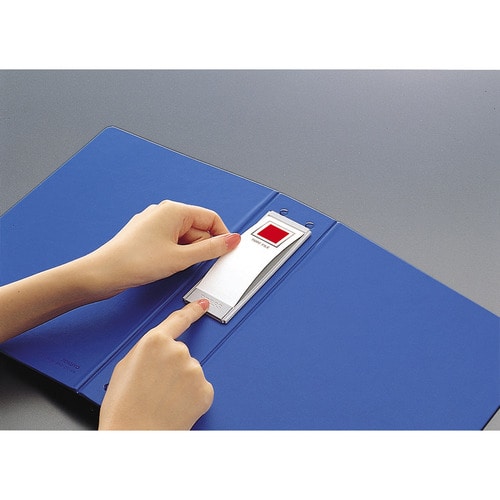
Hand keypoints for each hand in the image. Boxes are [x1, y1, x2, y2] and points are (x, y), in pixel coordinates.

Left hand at [86, 200, 240, 298]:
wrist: (103, 273)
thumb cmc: (134, 262)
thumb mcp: (181, 258)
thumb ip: (211, 249)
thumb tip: (231, 241)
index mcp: (174, 210)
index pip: (211, 218)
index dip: (222, 236)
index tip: (227, 252)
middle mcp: (164, 211)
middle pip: (198, 228)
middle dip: (201, 247)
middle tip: (192, 264)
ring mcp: (154, 222)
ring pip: (185, 236)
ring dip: (187, 252)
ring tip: (173, 265)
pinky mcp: (148, 234)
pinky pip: (172, 241)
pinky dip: (175, 253)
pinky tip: (166, 264)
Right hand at [98, 300, 213, 429]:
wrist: (134, 436)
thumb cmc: (123, 407)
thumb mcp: (124, 367)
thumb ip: (146, 350)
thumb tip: (157, 350)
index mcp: (155, 341)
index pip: (179, 319)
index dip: (193, 310)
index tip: (203, 304)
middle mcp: (178, 351)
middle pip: (181, 352)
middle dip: (172, 366)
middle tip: (155, 386)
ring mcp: (194, 370)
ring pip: (191, 371)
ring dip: (182, 382)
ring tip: (163, 398)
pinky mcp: (205, 389)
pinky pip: (200, 388)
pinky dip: (191, 396)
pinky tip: (175, 405)